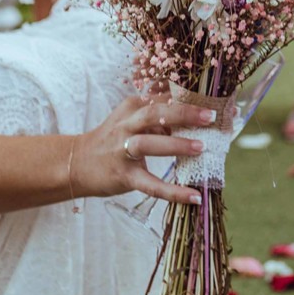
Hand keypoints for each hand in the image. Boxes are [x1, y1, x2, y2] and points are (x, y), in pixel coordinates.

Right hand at [68, 92, 216, 204]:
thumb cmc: (113, 140)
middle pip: (155, 113)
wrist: (76, 163)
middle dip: (184, 113)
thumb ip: (161, 115)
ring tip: (201, 148)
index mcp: (133, 107)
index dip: (191, 99)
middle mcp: (126, 125)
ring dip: (176, 144)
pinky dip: (173, 191)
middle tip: (211, 116)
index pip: (164, 98)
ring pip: (148, 143)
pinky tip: (193, 196)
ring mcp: (122, 150)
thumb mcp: (133, 119)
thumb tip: (199, 114)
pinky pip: (150, 184)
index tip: (217, 101)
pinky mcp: (123, 176)